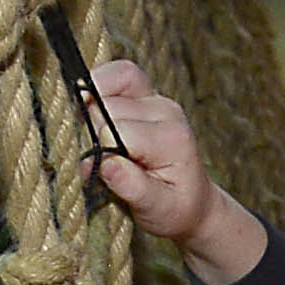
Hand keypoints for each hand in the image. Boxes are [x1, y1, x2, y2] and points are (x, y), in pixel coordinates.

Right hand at [89, 60, 268, 284]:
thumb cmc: (174, 208)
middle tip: (100, 161)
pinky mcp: (147, 92)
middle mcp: (166, 111)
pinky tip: (91, 103)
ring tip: (99, 139)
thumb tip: (106, 164)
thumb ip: (133, 188)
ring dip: (92, 112)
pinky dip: (100, 84)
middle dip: (92, 134)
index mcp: (171, 139)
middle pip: (105, 109)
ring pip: (105, 88)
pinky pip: (119, 73)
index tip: (98, 175)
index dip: (97, 153)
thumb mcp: (158, 211)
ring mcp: (157, 98)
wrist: (192, 201)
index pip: (114, 132)